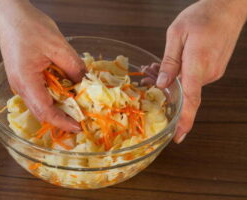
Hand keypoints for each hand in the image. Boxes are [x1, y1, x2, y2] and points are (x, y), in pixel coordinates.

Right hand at [0, 0, 85, 131]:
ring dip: (57, 108)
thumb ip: (74, 67)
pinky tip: (65, 92)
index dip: (62, 122)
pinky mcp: (22, 76)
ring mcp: (19, 82)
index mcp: (26, 81)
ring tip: (76, 108)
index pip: (45, 111)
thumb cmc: (29, 25)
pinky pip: (38, 93)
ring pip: (39, 103)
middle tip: (80, 120)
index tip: (78, 126)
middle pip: (41, 111)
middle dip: (61, 118)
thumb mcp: (58, 46)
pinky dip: (53, 97)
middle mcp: (19, 86)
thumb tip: (86, 84)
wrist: (9, 12)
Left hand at [156, 0, 246, 142]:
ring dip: (169, 83)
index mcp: (198, 64)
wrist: (228, 7)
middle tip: (146, 80)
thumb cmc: (203, 15)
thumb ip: (169, 61)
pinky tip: (168, 67)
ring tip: (153, 69)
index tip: (177, 136)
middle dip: (163, 94)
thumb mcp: (177, 33)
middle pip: (183, 94)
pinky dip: (178, 77)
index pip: (191, 100)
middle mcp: (208, 73)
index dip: (184, 121)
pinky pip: (193, 80)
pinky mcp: (212, 69)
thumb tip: (162, 84)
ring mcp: (212, 72)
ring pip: (187, 87)